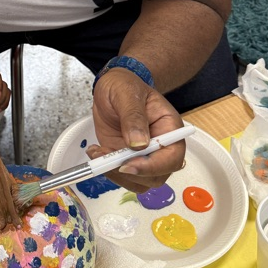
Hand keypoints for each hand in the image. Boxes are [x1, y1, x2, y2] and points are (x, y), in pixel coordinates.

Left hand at [90, 69, 184, 192]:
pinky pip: (122, 176)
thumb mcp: (127, 94)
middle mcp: (161, 147)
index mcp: (170, 129)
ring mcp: (143, 156)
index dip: (153, 166)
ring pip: (139, 182)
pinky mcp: (126, 160)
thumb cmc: (125, 86)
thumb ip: (133, 117)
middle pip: (157, 176)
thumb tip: (139, 144)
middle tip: (107, 159)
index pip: (172, 157)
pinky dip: (106, 171)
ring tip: (97, 153)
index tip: (129, 164)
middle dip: (131, 173)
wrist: (111, 88)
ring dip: (116, 174)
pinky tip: (96, 152)